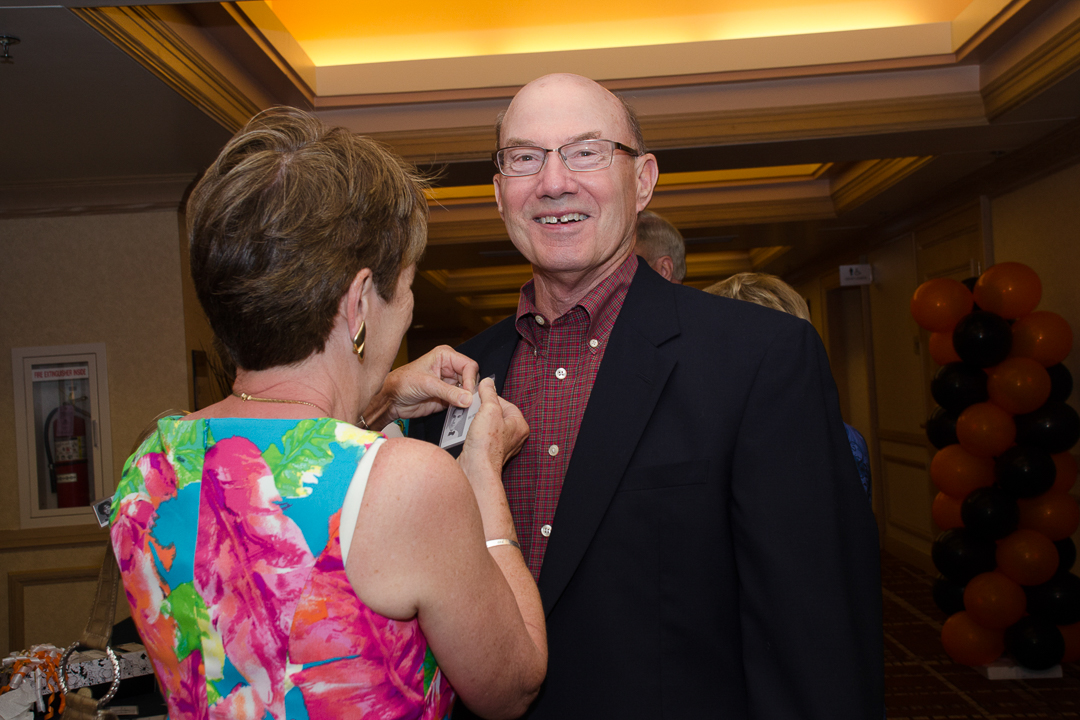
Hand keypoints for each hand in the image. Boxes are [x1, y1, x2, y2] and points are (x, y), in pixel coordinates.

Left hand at [364, 345, 478, 426]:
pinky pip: (461, 403)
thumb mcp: (426, 384)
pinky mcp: (447, 398)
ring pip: (468, 392)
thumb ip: (448, 392)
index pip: (469, 366)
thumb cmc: (401, 383)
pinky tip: (459, 411)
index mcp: (445, 357)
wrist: (391, 400)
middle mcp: (449, 369)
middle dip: (470, 391)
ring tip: (464, 408)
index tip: (468, 394)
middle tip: (468, 402)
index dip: (471, 380)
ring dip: (467, 400)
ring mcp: (449, 384)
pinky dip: (462, 408)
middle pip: (471, 379)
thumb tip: (468, 398)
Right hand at [458, 379, 528, 539]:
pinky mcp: (488, 452)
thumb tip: (488, 383)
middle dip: (482, 410)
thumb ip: (489, 394)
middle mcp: (513, 437)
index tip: (480, 395)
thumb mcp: (489, 410)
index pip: (506, 403)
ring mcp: (501, 446)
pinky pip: (481, 437)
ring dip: (475, 421)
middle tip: (473, 408)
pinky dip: (472, 432)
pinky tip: (465, 432)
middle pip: (496, 414)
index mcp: (519, 425)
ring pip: (487, 425)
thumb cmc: (486, 445)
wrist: (476, 470)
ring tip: (468, 420)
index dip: (491, 398)